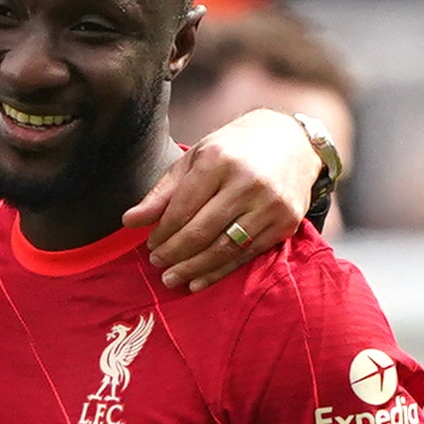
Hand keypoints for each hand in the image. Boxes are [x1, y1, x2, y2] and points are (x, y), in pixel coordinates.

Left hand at [125, 107, 318, 291]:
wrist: (294, 142)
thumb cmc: (235, 149)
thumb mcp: (195, 158)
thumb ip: (163, 192)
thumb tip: (129, 222)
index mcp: (219, 161)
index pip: (182, 209)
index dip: (162, 232)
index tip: (149, 244)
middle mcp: (248, 183)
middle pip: (202, 231)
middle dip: (174, 253)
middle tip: (157, 264)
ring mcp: (270, 205)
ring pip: (224, 248)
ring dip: (194, 268)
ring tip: (172, 278)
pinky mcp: (286, 222)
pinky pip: (247, 254)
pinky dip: (221, 271)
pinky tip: (199, 280)